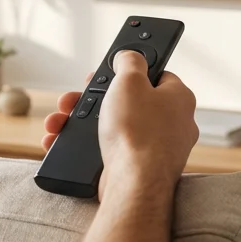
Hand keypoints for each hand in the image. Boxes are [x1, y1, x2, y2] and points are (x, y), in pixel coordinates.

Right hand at [43, 51, 197, 194]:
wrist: (133, 185)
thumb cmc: (138, 133)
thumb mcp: (129, 80)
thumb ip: (129, 61)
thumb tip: (128, 56)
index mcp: (179, 98)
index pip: (156, 75)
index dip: (129, 71)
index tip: (110, 71)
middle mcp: (173, 124)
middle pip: (130, 102)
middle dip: (96, 100)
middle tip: (76, 98)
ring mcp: (157, 149)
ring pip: (116, 127)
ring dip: (84, 123)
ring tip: (61, 122)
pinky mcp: (138, 169)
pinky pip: (111, 151)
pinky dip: (87, 147)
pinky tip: (66, 143)